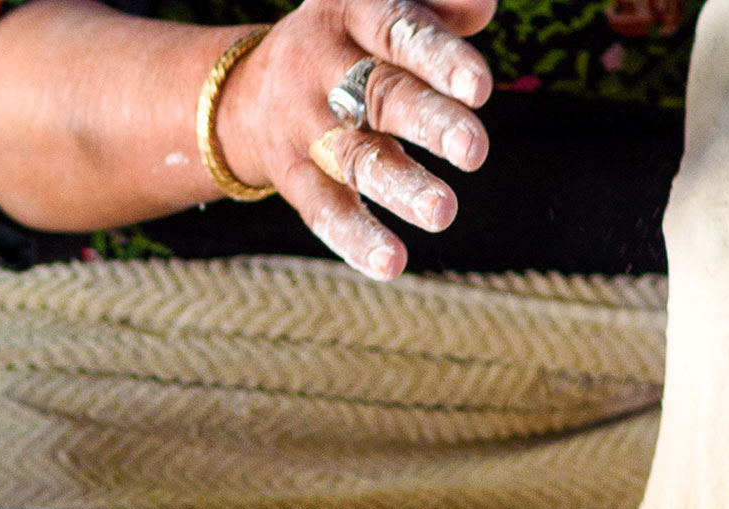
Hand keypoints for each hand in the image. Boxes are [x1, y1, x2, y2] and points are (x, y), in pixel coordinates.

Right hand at [215, 0, 495, 280]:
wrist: (243, 91)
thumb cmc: (350, 41)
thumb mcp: (381, 7)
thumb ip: (439, 4)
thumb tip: (485, 3)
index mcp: (350, 12)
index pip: (397, 31)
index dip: (437, 57)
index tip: (480, 88)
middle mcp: (320, 65)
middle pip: (379, 94)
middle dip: (428, 123)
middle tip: (475, 151)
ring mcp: (300, 122)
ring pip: (351, 155)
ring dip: (398, 185)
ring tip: (443, 213)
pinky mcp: (289, 173)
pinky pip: (320, 207)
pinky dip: (354, 237)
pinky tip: (391, 264)